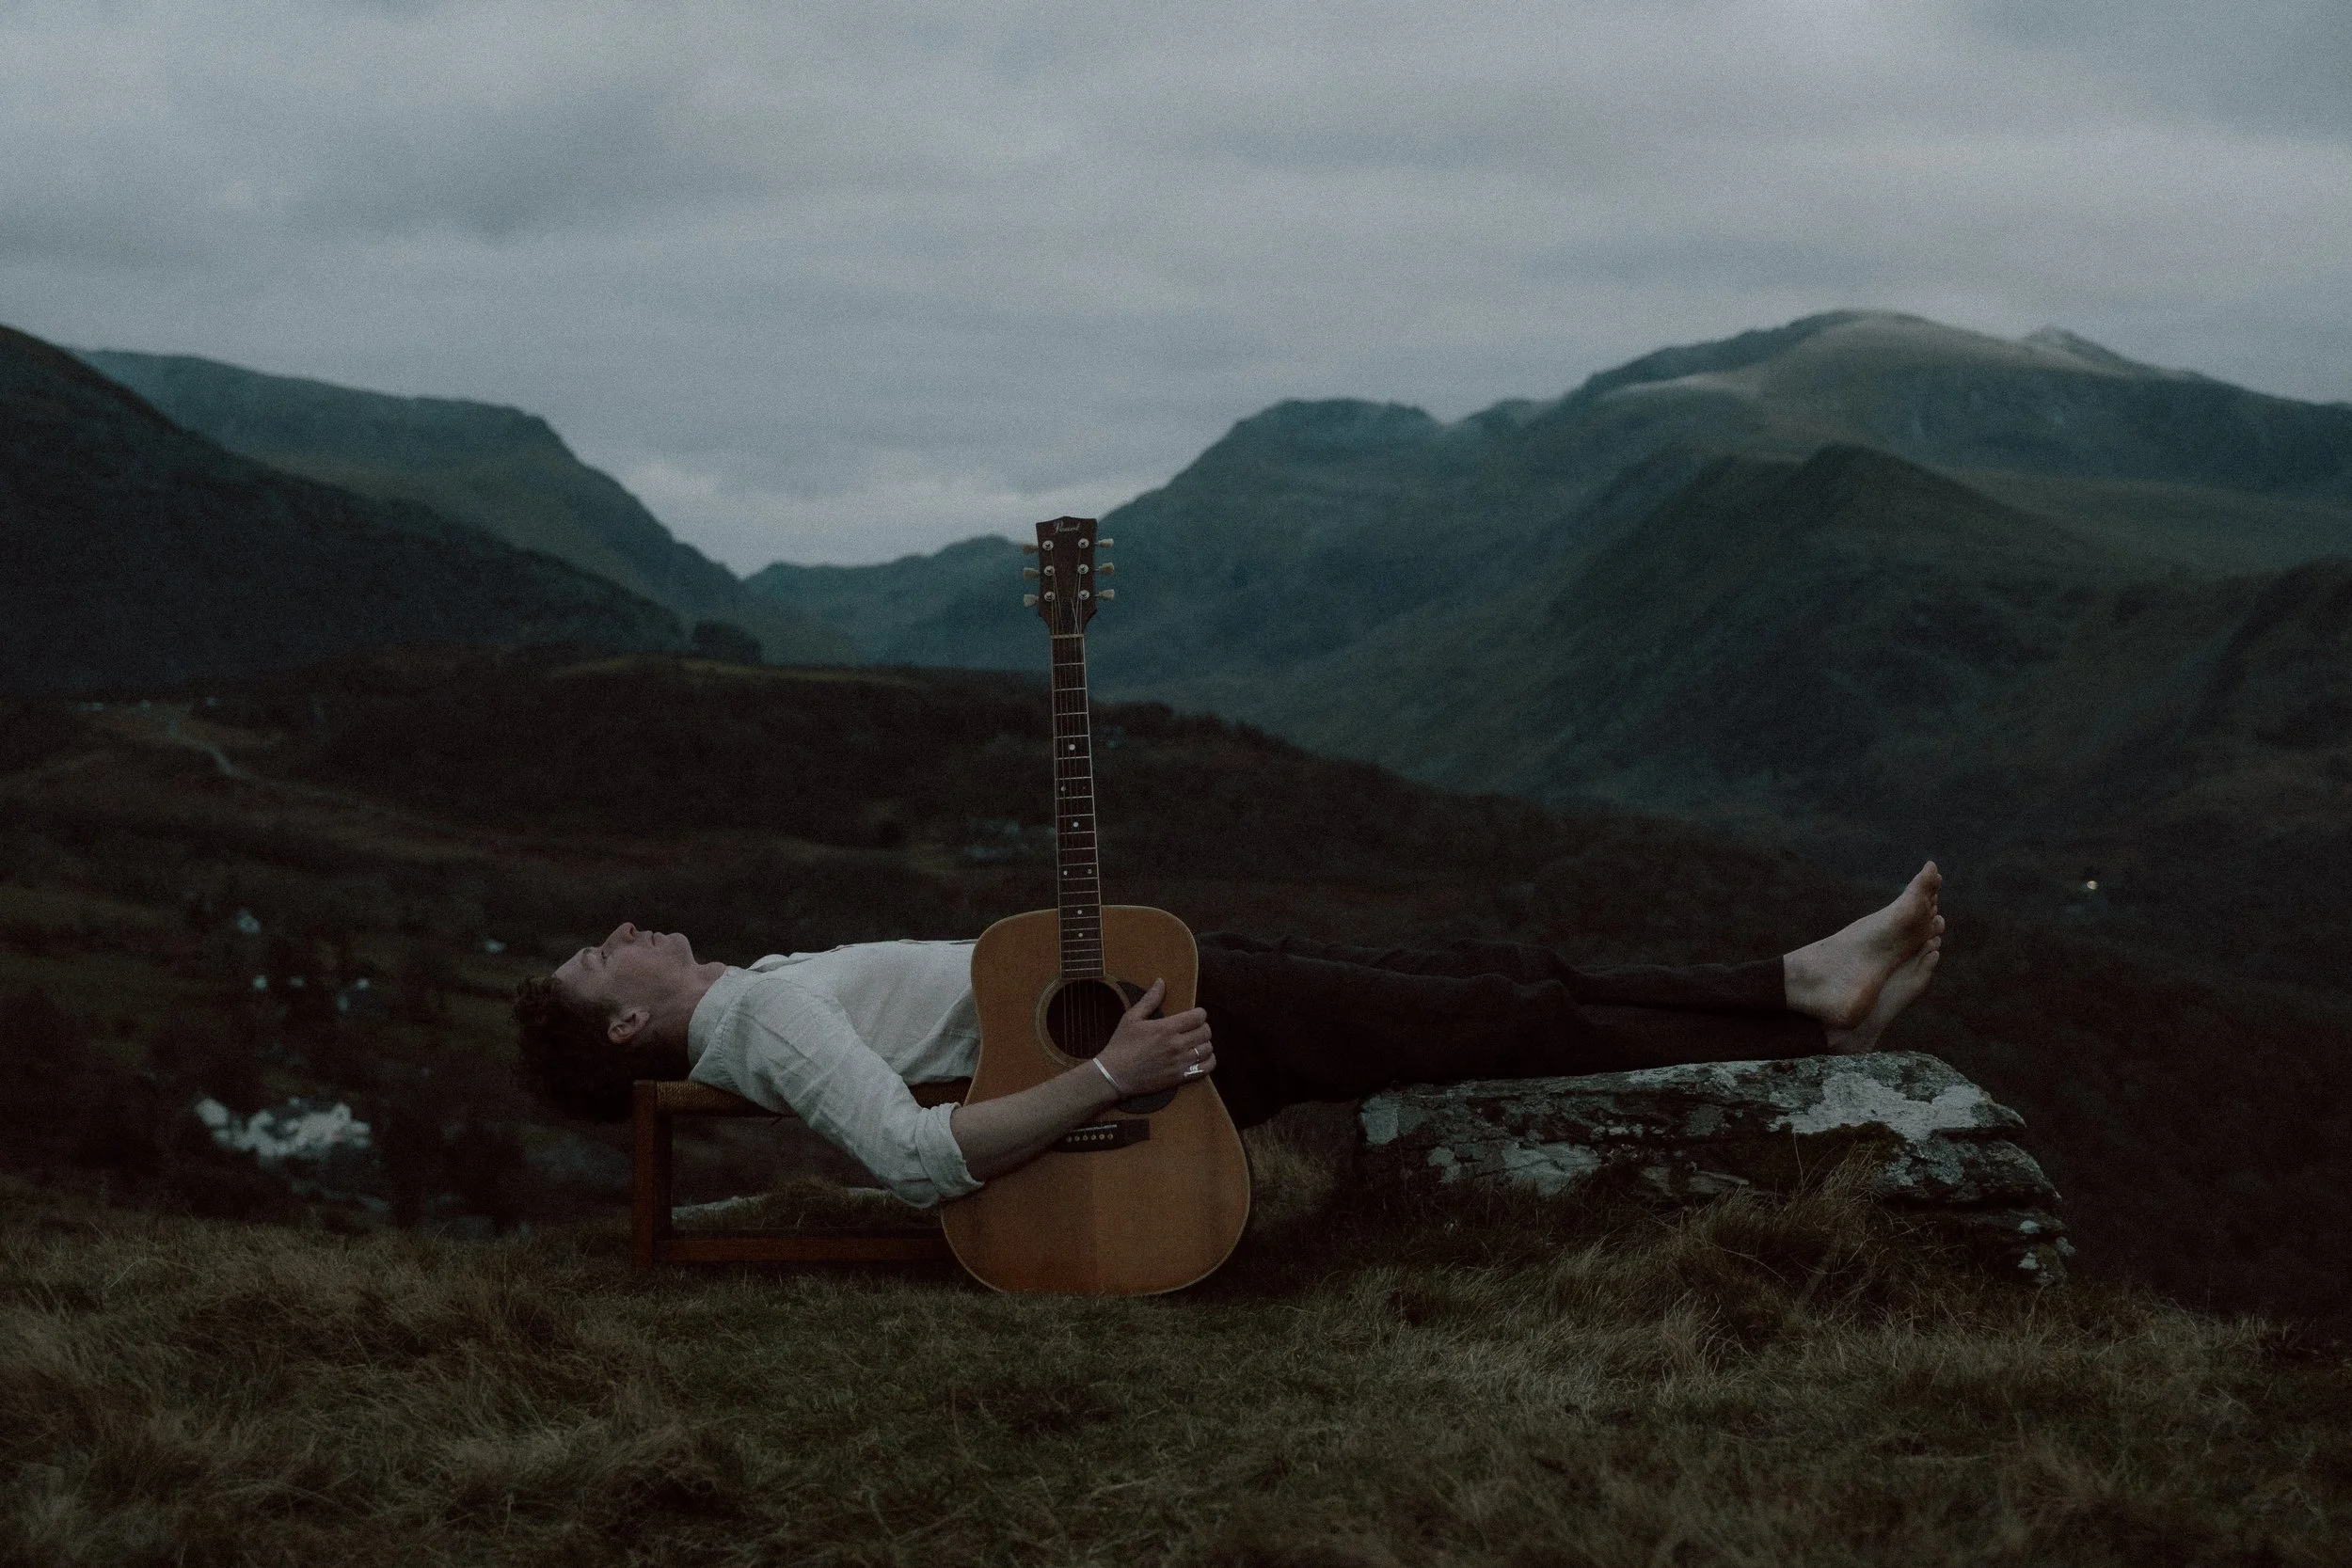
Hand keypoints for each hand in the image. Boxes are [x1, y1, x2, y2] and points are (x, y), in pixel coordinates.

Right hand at [1093, 979, 1214, 1096]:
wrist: (1114, 1075)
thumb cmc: (1121, 1045)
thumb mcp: (1131, 1018)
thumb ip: (1149, 1000)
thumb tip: (1161, 981)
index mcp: (1166, 1028)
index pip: (1199, 1016)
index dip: (1199, 1014)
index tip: (1193, 1016)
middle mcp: (1177, 1044)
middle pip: (1206, 1032)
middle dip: (1203, 1028)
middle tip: (1194, 1029)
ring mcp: (1180, 1062)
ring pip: (1208, 1049)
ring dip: (1204, 1044)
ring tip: (1196, 1044)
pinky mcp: (1180, 1077)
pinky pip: (1206, 1068)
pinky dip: (1208, 1062)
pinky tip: (1199, 1058)